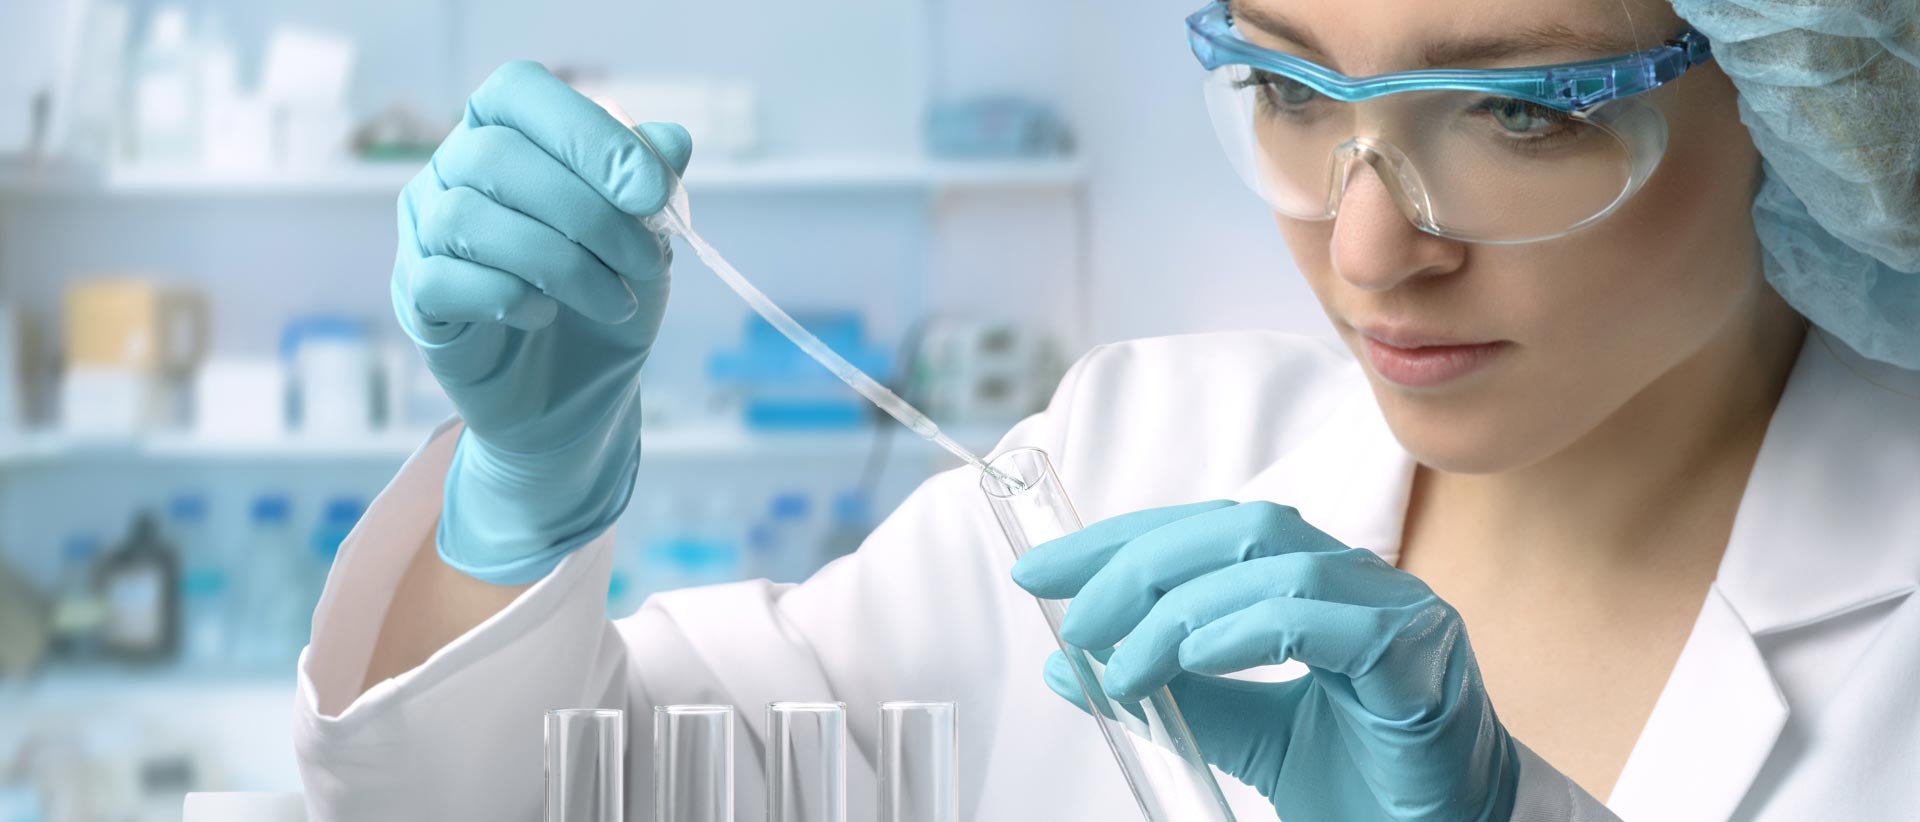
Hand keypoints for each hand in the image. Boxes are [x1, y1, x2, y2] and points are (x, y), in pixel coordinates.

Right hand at [392, 61, 691, 584]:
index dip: (586, 132)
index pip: (519, 91)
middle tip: (645, 262)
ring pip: (468, 217)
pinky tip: (546, 315)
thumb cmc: (605, 295)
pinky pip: (443, 279)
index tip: (651, 191)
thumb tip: (672, 142)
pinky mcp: (417, 297)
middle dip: (589, 213)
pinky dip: (509, 297)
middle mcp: (452, 170)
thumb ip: (652, 184)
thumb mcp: (646, 237)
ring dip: (560, 263)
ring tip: (612, 299)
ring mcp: (425, 232)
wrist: (579, 394)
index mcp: (505, 131)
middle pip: (497, 155)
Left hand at [1012, 500, 1518, 821]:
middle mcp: (1356, 580)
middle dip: (1138, 562)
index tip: (1041, 570)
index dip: (1120, 539)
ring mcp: (1396, 610)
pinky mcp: (1418, 657)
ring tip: (1121, 663)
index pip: (1206, 530)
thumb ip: (1169, 693)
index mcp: (1314, 583)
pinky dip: (1246, 630)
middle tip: (1072, 615)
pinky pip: (1323, 621)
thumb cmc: (1363, 783)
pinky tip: (1191, 658)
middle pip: (1236, 529)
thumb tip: (1070, 667)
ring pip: (1273, 566)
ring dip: (1178, 609)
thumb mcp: (1245, 733)